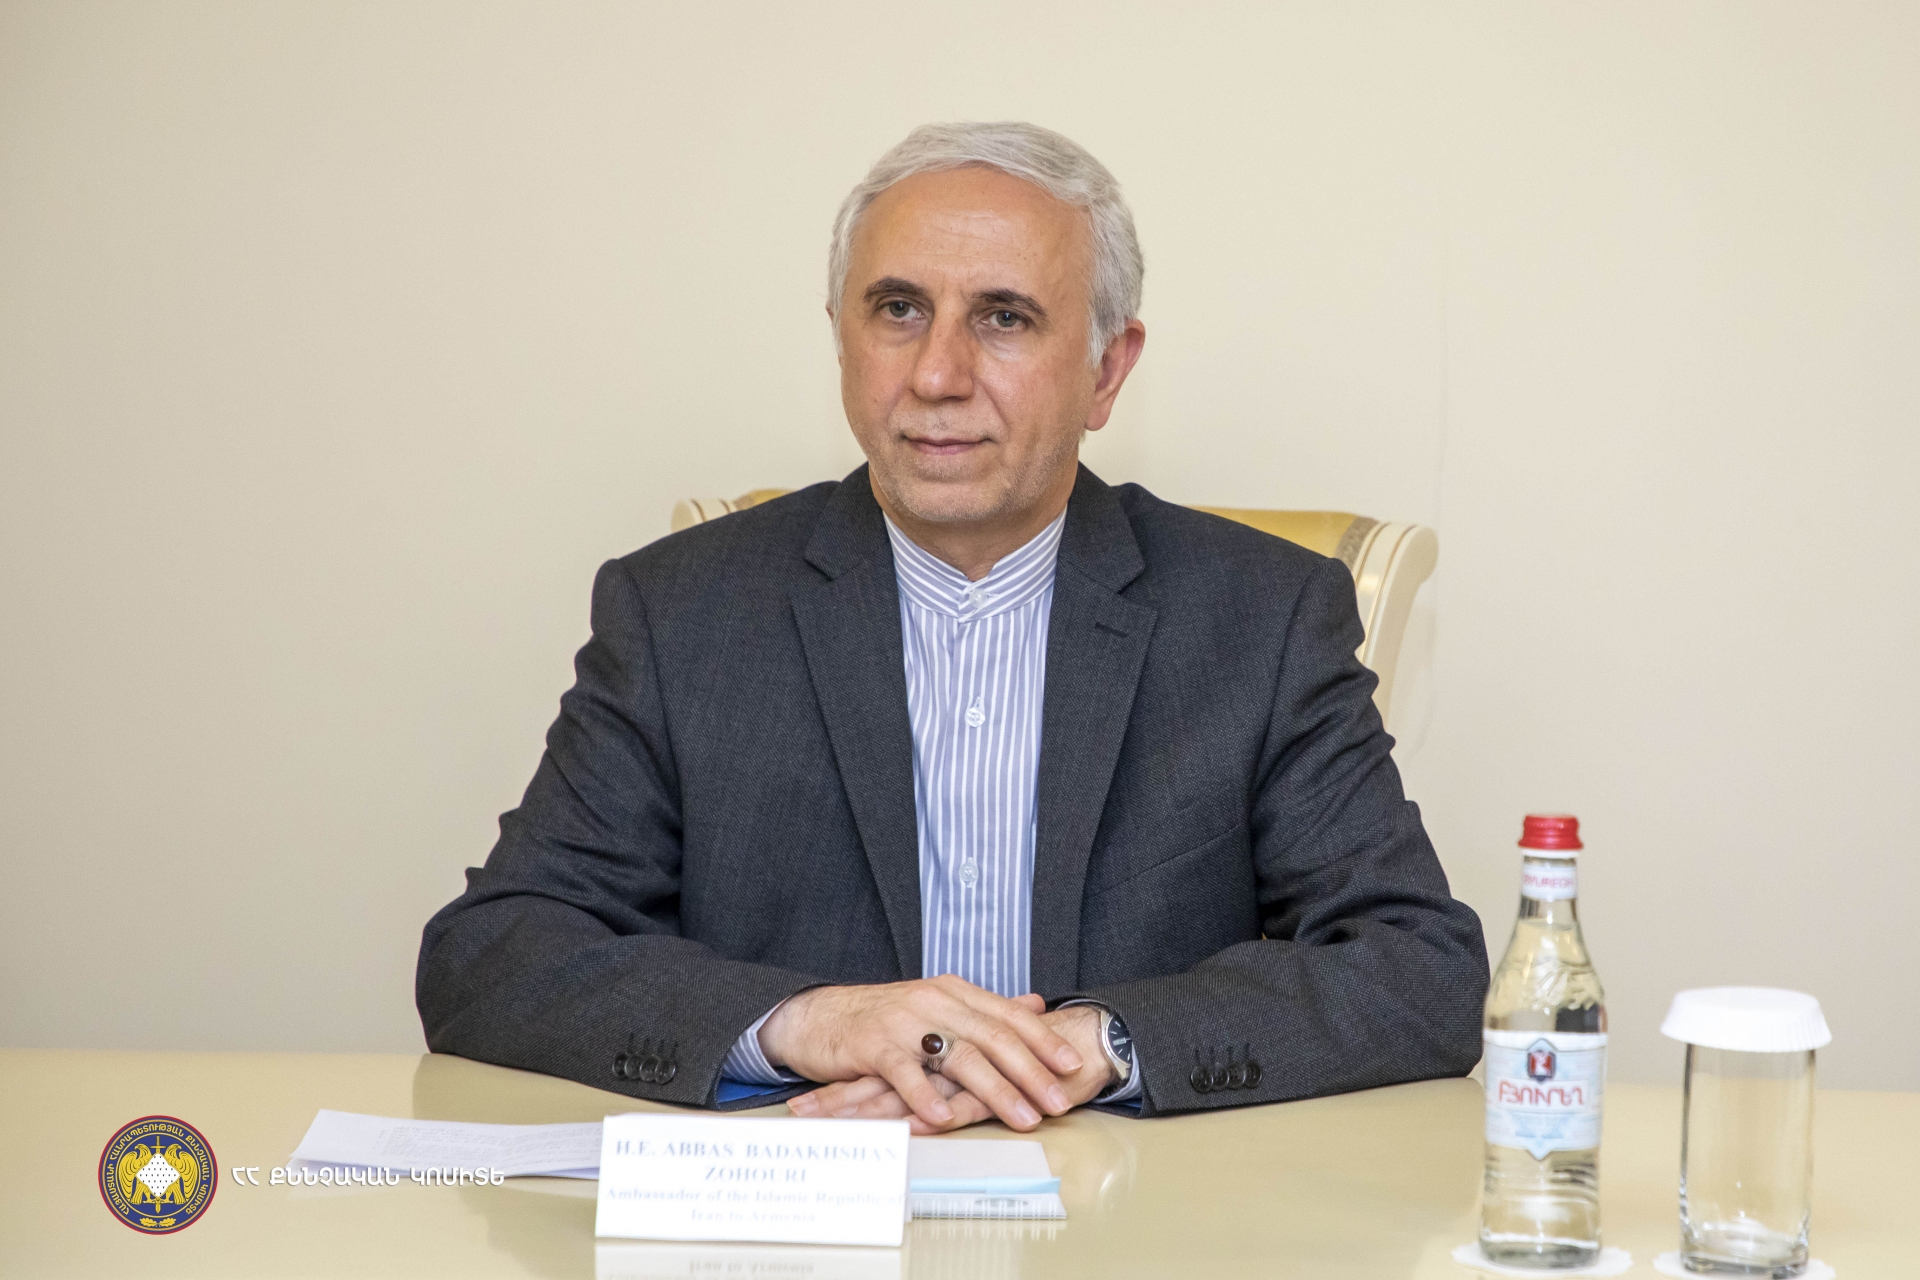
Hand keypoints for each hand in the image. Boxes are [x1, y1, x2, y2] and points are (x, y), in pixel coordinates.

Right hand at [763, 977, 1083, 1131]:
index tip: (1073, 1064)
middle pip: (993, 1037)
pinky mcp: (874, 1045)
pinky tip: (944, 1118)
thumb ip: (986, 1009)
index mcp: (954, 992)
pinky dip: (925, 1097)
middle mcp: (934, 1001)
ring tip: (1022, 1116)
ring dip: (995, 1090)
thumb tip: (1033, 1003)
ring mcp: (904, 1022)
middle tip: (1059, 1101)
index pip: (1008, 1014)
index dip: (1043, 1039)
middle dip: (1031, 1072)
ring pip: (959, 1056)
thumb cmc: (883, 1020)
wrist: (818, 1016)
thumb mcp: (938, 1006)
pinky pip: (905, 1073)